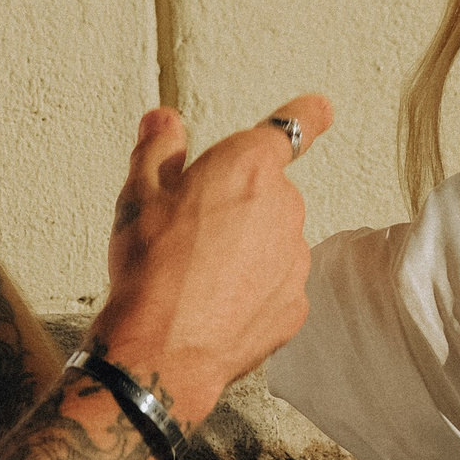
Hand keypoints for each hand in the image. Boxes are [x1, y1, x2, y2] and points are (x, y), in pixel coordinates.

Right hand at [94, 93, 332, 433]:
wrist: (162, 349)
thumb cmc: (150, 267)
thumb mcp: (138, 195)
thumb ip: (157, 149)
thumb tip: (164, 120)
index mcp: (247, 167)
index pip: (289, 129)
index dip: (306, 116)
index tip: (321, 110)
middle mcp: (284, 206)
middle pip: (268, 193)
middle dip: (238, 204)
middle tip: (192, 231)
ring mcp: (295, 258)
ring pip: (273, 241)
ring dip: (247, 249)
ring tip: (199, 275)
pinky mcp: (296, 304)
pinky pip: (276, 285)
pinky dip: (254, 291)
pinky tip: (217, 304)